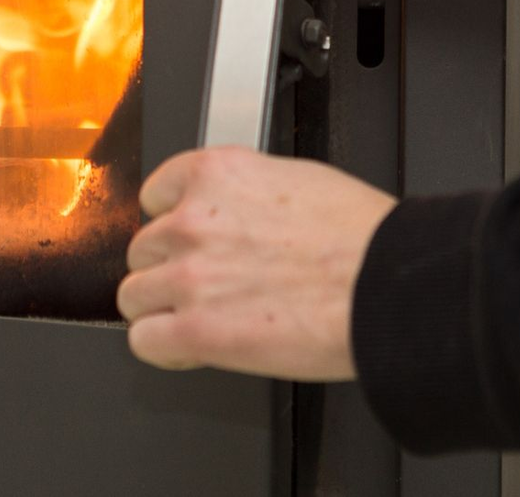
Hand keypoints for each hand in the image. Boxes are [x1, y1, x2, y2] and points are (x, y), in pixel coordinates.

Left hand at [117, 146, 395, 380]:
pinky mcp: (197, 331)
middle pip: (144, 247)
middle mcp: (193, 219)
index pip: (154, 194)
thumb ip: (244, 193)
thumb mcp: (295, 179)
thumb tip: (234, 211)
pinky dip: (163, 346)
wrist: (385, 286)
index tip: (186, 238)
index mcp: (216, 174)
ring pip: (134, 294)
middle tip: (205, 283)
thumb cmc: (360, 236)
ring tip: (198, 316)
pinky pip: (145, 339)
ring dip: (162, 307)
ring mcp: (190, 275)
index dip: (172, 221)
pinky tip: (190, 346)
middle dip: (170, 266)